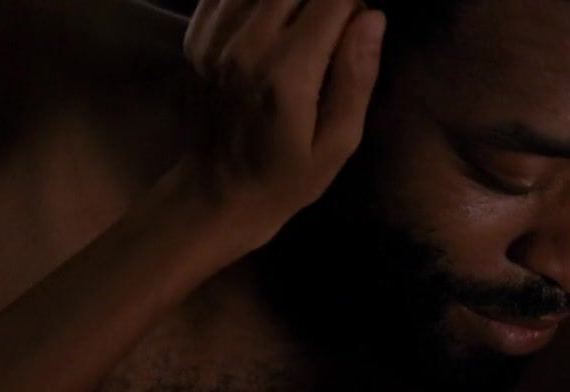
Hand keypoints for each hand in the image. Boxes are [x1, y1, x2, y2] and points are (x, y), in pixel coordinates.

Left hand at [183, 0, 384, 220]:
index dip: (353, 6)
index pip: (331, 1)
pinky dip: (255, 2)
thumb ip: (356, 78)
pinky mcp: (195, 38)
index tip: (357, 28)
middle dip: (323, 0)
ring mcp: (214, 38)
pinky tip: (268, 26)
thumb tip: (373, 18)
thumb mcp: (338, 144)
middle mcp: (247, 45)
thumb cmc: (285, 178)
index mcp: (287, 73)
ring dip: (289, 1)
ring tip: (301, 29)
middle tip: (331, 27)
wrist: (215, 194)